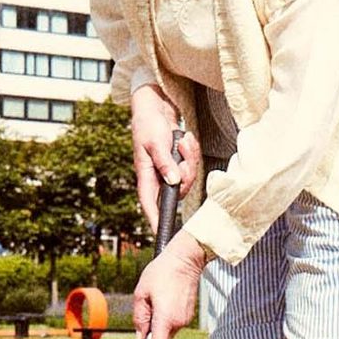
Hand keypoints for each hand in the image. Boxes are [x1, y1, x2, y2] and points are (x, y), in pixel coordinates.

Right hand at [130, 84, 198, 230]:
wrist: (155, 106)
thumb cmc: (148, 123)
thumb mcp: (155, 142)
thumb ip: (164, 162)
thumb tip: (172, 182)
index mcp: (146, 174)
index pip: (150, 203)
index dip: (155, 219)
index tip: (161, 232)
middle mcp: (158, 175)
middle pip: (178, 190)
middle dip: (187, 173)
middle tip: (183, 151)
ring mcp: (169, 169)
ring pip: (188, 177)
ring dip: (190, 157)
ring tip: (183, 140)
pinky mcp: (178, 161)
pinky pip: (192, 164)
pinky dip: (192, 151)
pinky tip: (185, 138)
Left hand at [132, 234, 205, 338]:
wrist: (187, 259)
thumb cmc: (160, 273)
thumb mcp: (141, 293)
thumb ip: (139, 317)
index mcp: (164, 320)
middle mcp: (176, 324)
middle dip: (147, 332)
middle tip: (146, 306)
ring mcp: (183, 321)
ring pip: (163, 331)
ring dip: (155, 321)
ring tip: (155, 296)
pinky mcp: (186, 316)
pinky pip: (170, 324)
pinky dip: (162, 317)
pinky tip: (163, 297)